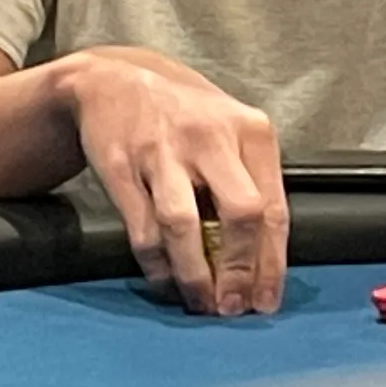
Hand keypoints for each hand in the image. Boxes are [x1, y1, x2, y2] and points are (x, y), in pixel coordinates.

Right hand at [64, 49, 287, 316]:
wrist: (112, 79)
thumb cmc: (184, 114)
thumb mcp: (230, 129)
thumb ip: (252, 182)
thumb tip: (264, 261)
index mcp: (250, 129)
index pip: (273, 207)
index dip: (272, 263)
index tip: (267, 301)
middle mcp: (210, 136)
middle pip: (240, 214)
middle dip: (240, 271)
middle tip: (233, 307)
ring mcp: (163, 150)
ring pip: (184, 226)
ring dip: (195, 275)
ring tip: (200, 302)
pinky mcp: (122, 166)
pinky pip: (142, 228)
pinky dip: (156, 264)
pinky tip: (166, 279)